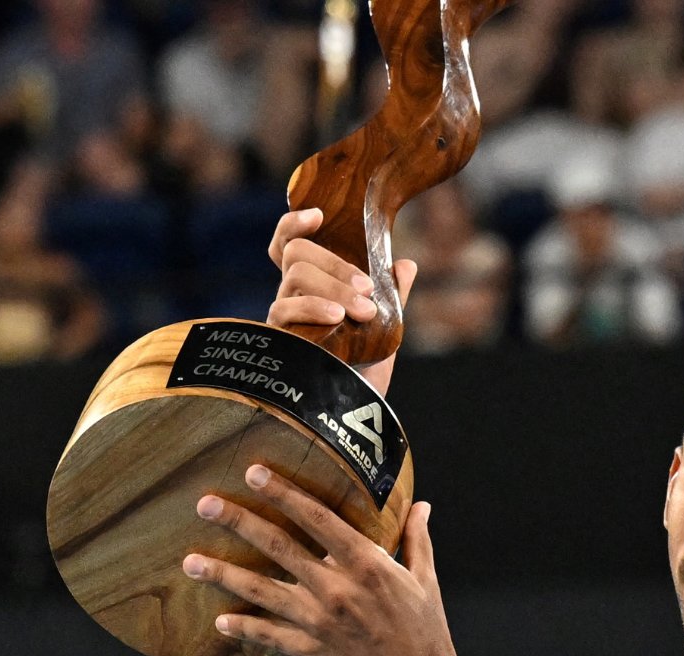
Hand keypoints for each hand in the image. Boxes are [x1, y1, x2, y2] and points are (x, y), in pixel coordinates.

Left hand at [183, 463, 481, 655]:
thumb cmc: (428, 634)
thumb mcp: (425, 581)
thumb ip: (416, 540)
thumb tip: (422, 506)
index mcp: (368, 564)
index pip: (318, 518)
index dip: (284, 493)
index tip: (255, 472)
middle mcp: (339, 588)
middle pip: (279, 547)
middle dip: (239, 522)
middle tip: (205, 504)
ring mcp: (321, 621)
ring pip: (262, 590)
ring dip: (223, 574)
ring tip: (189, 561)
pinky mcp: (312, 652)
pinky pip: (269, 635)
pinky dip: (243, 627)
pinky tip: (220, 619)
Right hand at [265, 208, 418, 397]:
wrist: (356, 412)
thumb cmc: (364, 368)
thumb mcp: (385, 328)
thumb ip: (394, 295)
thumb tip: (406, 264)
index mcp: (314, 285)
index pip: (289, 245)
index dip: (294, 224)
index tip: (318, 215)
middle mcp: (291, 294)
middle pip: (296, 253)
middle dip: (335, 264)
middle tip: (369, 289)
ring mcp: (283, 314)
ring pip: (295, 275)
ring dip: (333, 286)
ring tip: (363, 310)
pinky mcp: (277, 337)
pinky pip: (286, 309)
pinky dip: (314, 306)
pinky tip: (337, 317)